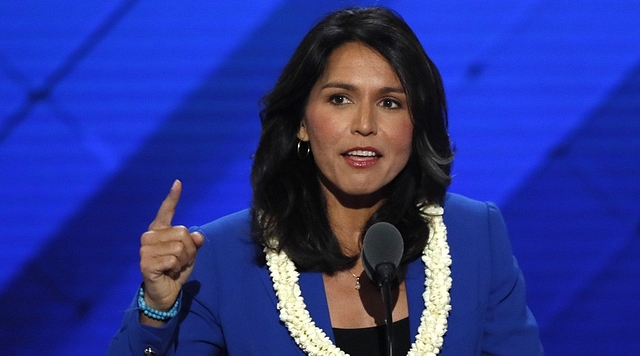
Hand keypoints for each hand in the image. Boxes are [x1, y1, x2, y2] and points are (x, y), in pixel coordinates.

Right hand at [139, 180, 203, 313]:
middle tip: (180, 261)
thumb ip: (194, 242)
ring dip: (183, 261)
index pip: (166, 210)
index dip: (173, 197)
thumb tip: (198, 236)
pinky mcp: (146, 262)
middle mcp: (149, 236)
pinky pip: (174, 260)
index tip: (178, 182)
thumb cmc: (175, 270)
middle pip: (183, 232)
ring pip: (180, 247)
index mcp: (159, 230)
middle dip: (189, 250)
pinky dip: (177, 268)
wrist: (164, 293)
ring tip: (174, 268)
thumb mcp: (189, 254)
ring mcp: (145, 249)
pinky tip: (169, 273)